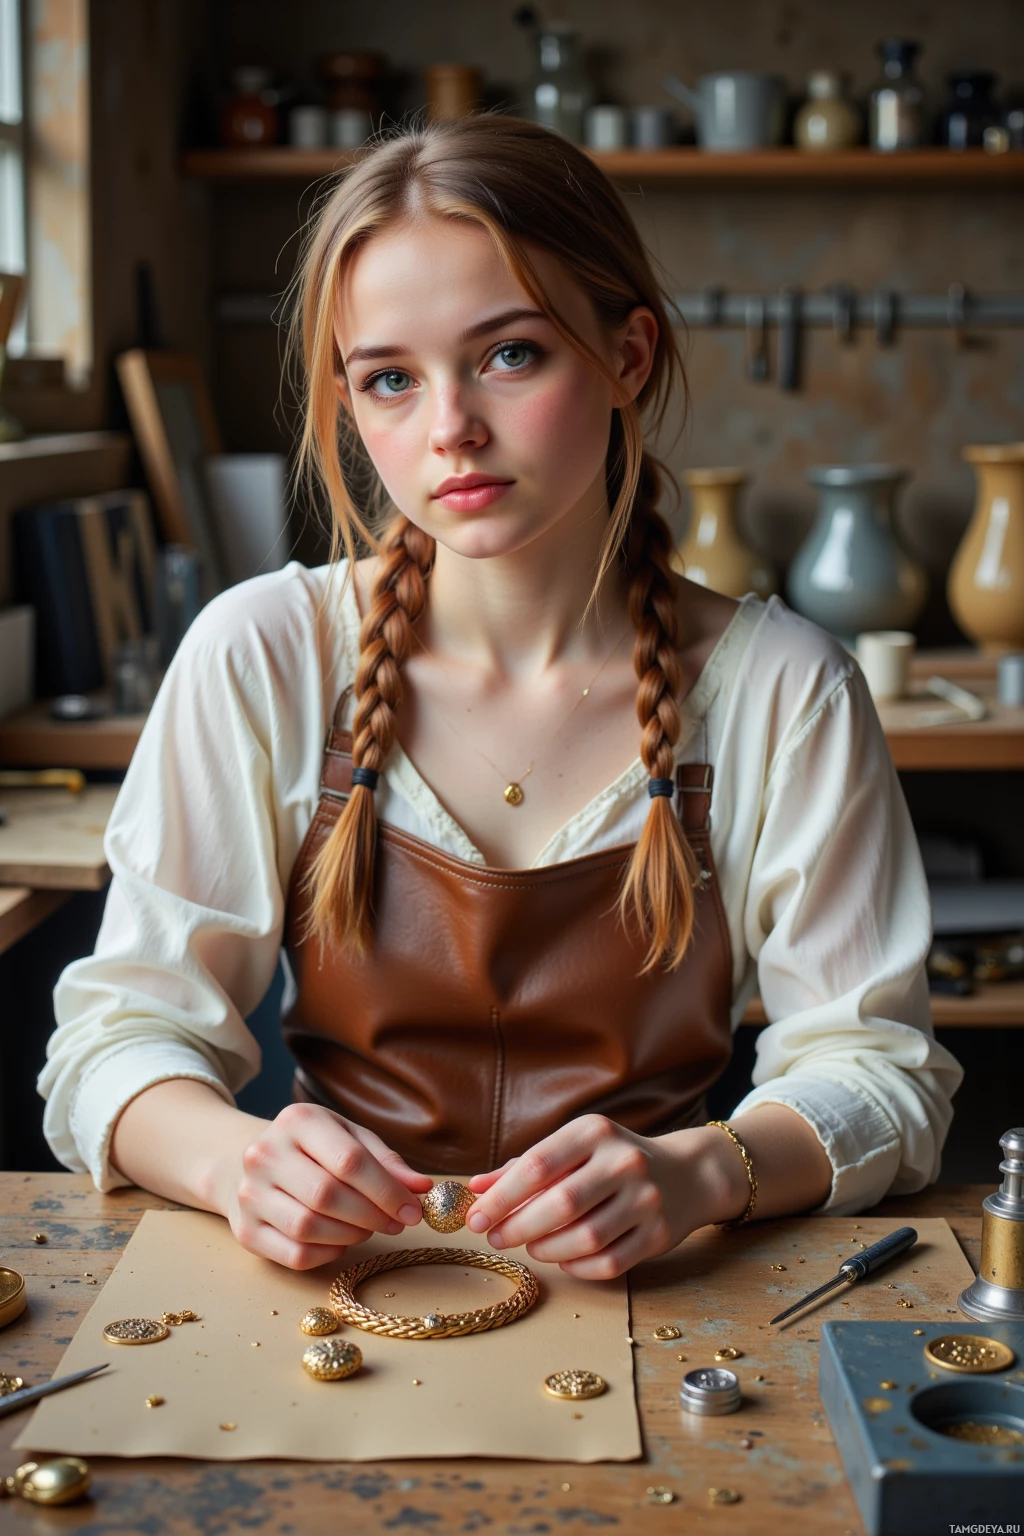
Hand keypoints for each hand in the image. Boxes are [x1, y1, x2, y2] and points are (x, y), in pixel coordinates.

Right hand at [227, 1103, 432, 1269]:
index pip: (349, 1160)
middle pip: (327, 1195)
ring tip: (368, 1227)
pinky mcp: (245, 1231)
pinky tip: (341, 1239)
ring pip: (309, 1228)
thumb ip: (385, 1162)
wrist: (245, 1161)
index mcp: (297, 1121)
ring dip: (351, 1235)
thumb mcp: (348, 1137)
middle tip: (396, 1223)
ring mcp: (249, 1194)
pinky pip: (295, 1254)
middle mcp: (265, 1154)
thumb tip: (422, 1188)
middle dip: (371, 1215)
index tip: (413, 1210)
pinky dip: (328, 1252)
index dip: (387, 1190)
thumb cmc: (311, 1148)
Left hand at [463, 1115, 739, 1279]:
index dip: (500, 1197)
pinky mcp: (660, 1235)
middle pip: (560, 1204)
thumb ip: (523, 1168)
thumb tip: (474, 1188)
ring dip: (546, 1249)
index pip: (538, 1165)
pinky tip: (563, 1259)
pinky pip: (609, 1263)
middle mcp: (624, 1161)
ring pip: (585, 1238)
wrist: (685, 1174)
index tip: (475, 1219)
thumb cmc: (611, 1161)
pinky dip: (577, 1267)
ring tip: (531, 1246)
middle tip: (496, 1239)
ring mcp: (646, 1199)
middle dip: (518, 1227)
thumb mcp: (573, 1149)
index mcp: (594, 1132)